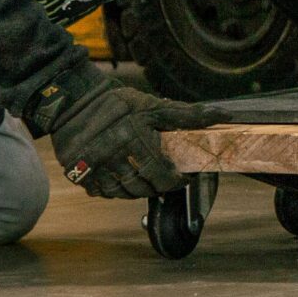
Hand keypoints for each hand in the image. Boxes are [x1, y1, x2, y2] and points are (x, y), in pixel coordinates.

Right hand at [41, 77, 219, 198]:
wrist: (75, 103)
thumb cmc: (119, 104)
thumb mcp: (153, 106)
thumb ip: (187, 115)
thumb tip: (223, 116)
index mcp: (133, 136)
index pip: (161, 174)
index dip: (176, 181)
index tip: (183, 178)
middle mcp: (112, 154)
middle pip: (143, 187)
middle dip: (158, 187)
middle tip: (165, 180)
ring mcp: (94, 167)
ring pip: (124, 193)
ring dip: (138, 190)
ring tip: (145, 179)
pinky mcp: (79, 174)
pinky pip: (104, 193)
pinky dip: (116, 190)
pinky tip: (123, 178)